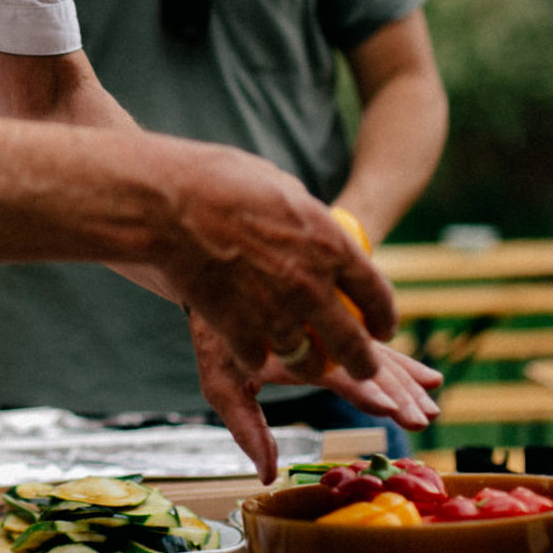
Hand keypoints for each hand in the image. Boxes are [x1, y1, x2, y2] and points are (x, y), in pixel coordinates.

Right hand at [162, 146, 396, 396]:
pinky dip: (259, 358)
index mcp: (330, 243)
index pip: (377, 296)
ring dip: (308, 364)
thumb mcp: (284, 189)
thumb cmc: (220, 182)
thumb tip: (317, 232)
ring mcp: (275, 311)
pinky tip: (254, 349)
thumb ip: (309, 221)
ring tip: (306, 364)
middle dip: (363, 365)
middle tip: (362, 370)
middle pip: (353, 344)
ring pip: (308, 362)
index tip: (383, 330)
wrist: (168, 202)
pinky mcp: (239, 331)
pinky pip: (260, 360)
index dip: (385, 319)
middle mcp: (311, 284)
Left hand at [188, 313, 439, 481]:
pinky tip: (429, 378)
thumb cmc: (214, 335)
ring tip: (433, 404)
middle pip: (368, 361)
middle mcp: (321, 327)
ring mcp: (333, 320)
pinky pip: (377, 339)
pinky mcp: (339, 318)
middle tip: (424, 418)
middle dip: (398, 391)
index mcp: (295, 342)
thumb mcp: (220, 379)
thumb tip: (267, 476)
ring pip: (378, 350)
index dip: (365, 391)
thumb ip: (245, 426)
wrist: (216, 272)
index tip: (392, 410)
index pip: (338, 371)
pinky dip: (402, 361)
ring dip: (407, 379)